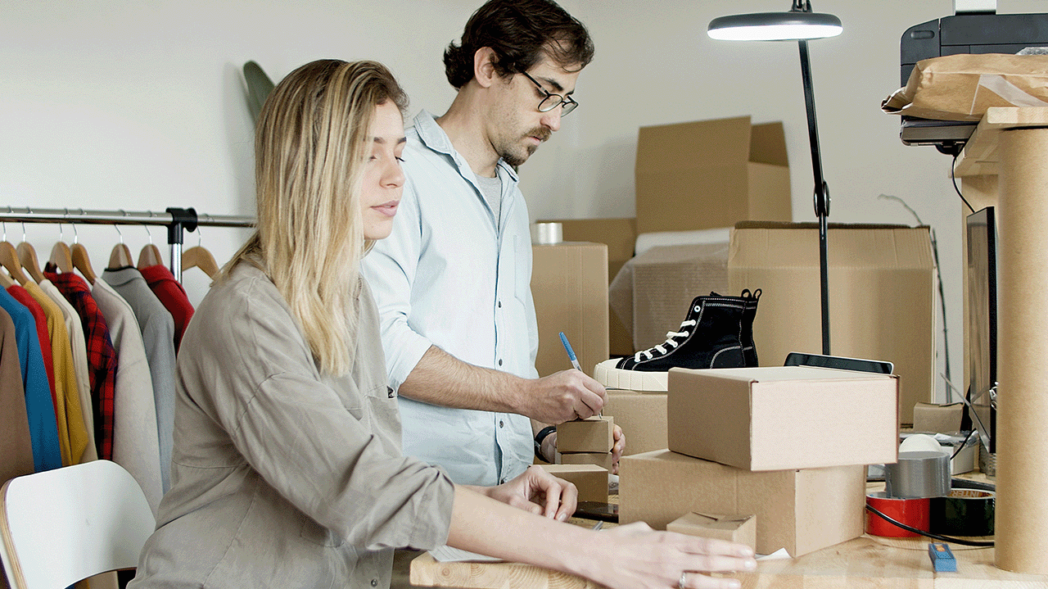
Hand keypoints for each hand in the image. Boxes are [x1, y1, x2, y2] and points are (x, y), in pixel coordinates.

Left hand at [484, 465, 576, 520]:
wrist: (493, 501)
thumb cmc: (500, 498)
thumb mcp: (512, 504)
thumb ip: (530, 509)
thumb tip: (547, 518)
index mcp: (536, 474)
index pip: (554, 487)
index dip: (554, 504)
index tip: (548, 519)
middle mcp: (545, 478)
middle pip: (569, 488)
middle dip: (567, 506)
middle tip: (559, 521)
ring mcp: (549, 487)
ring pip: (570, 496)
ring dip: (567, 510)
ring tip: (556, 523)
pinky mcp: (550, 498)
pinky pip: (563, 504)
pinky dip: (563, 514)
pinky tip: (554, 523)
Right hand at [525, 369, 606, 423]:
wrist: (528, 395)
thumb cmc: (546, 387)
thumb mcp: (565, 377)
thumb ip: (582, 384)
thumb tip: (598, 393)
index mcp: (576, 376)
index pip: (601, 390)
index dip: (602, 399)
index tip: (599, 402)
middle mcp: (574, 387)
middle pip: (598, 403)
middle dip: (595, 409)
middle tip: (589, 410)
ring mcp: (569, 400)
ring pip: (588, 413)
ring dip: (582, 415)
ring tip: (571, 409)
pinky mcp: (564, 413)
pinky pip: (575, 418)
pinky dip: (571, 418)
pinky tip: (562, 411)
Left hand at [544, 426, 623, 473]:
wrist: (562, 450)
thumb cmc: (566, 439)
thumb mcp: (563, 436)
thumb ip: (560, 438)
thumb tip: (555, 442)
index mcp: (598, 429)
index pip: (612, 427)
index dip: (617, 430)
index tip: (616, 434)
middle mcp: (604, 440)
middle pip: (619, 441)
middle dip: (619, 445)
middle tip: (615, 450)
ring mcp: (605, 451)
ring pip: (617, 453)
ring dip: (617, 458)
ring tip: (613, 462)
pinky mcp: (603, 462)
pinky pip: (612, 465)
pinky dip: (614, 468)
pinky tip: (612, 470)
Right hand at [585, 522, 755, 588]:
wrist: (597, 557)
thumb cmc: (618, 541)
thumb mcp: (644, 530)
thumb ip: (662, 537)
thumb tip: (671, 542)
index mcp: (669, 541)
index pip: (707, 545)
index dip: (729, 549)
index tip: (745, 550)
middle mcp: (670, 560)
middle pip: (709, 562)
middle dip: (733, 564)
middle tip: (752, 564)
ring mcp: (664, 579)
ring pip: (700, 583)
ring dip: (721, 584)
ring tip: (737, 584)